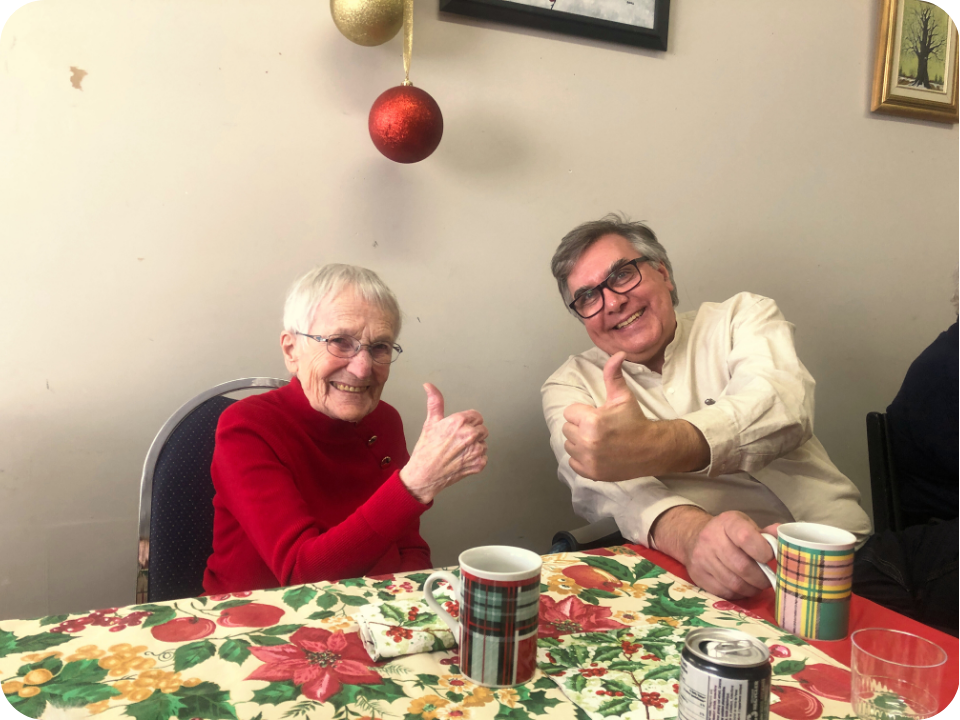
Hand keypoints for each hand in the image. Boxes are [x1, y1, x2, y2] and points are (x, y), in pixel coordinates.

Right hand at [400, 383, 487, 503]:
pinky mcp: (479, 464)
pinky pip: (484, 457)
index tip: (459, 429)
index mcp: (459, 421)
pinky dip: (475, 459)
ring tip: (458, 452)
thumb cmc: (426, 450)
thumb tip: (429, 386)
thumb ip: (435, 402)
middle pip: (482, 429)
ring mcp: (476, 450)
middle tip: (457, 442)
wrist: (424, 475)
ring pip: (483, 443)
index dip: (468, 422)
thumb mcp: (430, 423)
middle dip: (472, 433)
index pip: (477, 416)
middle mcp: (470, 434)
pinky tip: (462, 460)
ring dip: (475, 446)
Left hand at [562, 353, 707, 481]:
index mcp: (591, 421)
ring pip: (569, 445)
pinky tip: (596, 452)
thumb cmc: (635, 420)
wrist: (651, 449)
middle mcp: (587, 441)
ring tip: (598, 440)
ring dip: (579, 442)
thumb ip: (613, 374)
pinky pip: (573, 462)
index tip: (597, 415)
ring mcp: (588, 459)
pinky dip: (581, 458)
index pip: (570, 412)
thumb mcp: (623, 396)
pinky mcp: (590, 473)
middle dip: (580, 426)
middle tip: (599, 428)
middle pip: (567, 428)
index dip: (583, 412)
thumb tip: (618, 353)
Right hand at [652, 507, 776, 599]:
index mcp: (727, 523)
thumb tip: (786, 538)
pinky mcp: (698, 576)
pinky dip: (738, 593)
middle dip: (761, 577)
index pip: (746, 537)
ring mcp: (702, 558)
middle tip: (769, 579)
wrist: (693, 537)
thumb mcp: (745, 524)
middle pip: (742, 566)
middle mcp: (711, 539)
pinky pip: (724, 592)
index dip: (763, 551)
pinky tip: (742, 587)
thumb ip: (765, 533)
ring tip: (757, 584)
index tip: (771, 557)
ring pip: (734, 583)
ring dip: (752, 588)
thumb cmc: (727, 532)